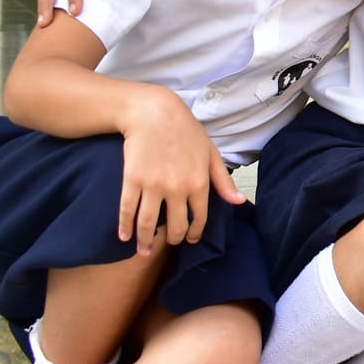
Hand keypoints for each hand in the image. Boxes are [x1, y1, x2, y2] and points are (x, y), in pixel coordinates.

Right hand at [116, 90, 244, 252]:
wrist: (154, 113)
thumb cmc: (186, 131)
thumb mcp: (211, 154)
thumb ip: (223, 181)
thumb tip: (239, 202)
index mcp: (199, 183)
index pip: (199, 218)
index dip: (194, 233)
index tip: (189, 239)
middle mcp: (177, 188)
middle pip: (174, 226)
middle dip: (172, 239)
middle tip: (168, 242)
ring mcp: (153, 186)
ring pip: (148, 224)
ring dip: (145, 242)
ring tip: (143, 251)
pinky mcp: (132, 180)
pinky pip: (127, 210)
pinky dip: (124, 227)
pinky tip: (123, 237)